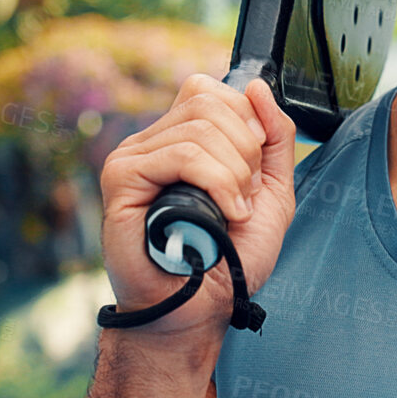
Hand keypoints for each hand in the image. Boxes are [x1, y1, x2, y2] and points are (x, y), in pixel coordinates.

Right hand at [99, 74, 296, 346]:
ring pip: (200, 128)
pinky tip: (223, 214)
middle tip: (244, 195)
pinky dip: (217, 182)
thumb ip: (275, 138)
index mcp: (180, 140)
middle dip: (246, 149)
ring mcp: (132, 159)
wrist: (198, 312)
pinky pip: (181, 154)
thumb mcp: (272, 192)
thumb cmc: (227, 261)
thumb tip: (256, 85)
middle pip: (208, 102)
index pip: (210, 91)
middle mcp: (152, 144)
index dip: (245, 121)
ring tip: (234, 212)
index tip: (253, 171)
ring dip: (235, 173)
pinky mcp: (121, 179)